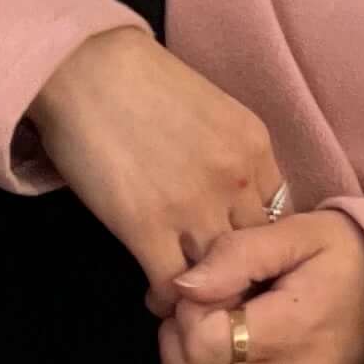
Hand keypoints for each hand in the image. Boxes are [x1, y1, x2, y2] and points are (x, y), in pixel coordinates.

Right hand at [26, 26, 287, 311]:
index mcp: (254, 145)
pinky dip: (169, 299)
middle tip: (220, 287)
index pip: (281, 218)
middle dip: (239, 274)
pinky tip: (158, 295)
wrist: (83, 64)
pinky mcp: (146, 227)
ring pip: (220, 277)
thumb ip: (228, 156)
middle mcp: (235, 179)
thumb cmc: (138, 78)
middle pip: (255, 252)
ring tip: (190, 297)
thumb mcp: (209, 109)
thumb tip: (229, 202)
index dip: (260, 244)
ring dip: (206, 292)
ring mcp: (193, 206)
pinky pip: (175, 286)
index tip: (241, 254)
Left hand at [158, 211, 363, 363]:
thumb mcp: (299, 232)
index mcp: (295, 330)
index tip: (203, 287)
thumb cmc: (350, 257)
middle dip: (176, 346)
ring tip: (209, 337)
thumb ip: (236, 254)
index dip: (185, 311)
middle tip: (196, 311)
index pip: (202, 343)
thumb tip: (182, 286)